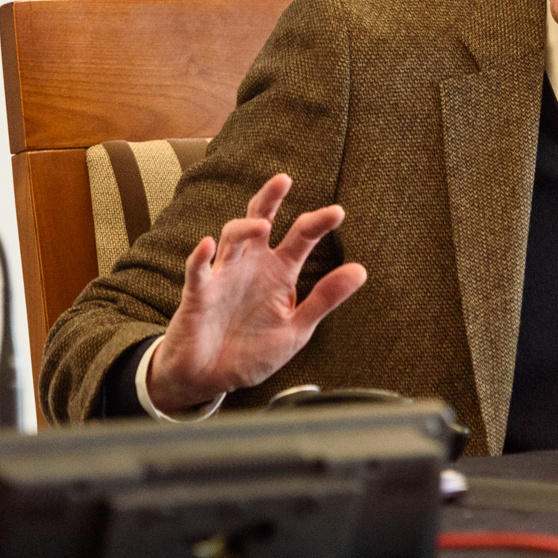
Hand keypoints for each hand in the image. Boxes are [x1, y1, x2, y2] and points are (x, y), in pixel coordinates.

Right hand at [145, 173, 366, 411]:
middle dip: (270, 199)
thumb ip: (325, 299)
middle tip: (284, 180)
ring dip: (245, 228)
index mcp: (278, 273)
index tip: (338, 212)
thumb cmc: (252, 351)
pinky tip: (207, 245)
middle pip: (260, 220)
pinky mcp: (198, 294)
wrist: (211, 378)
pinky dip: (201, 257)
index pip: (300, 238)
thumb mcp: (297, 328)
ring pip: (231, 238)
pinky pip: (197, 271)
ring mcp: (223, 277)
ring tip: (264, 225)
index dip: (317, 223)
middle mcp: (251, 266)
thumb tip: (361, 270)